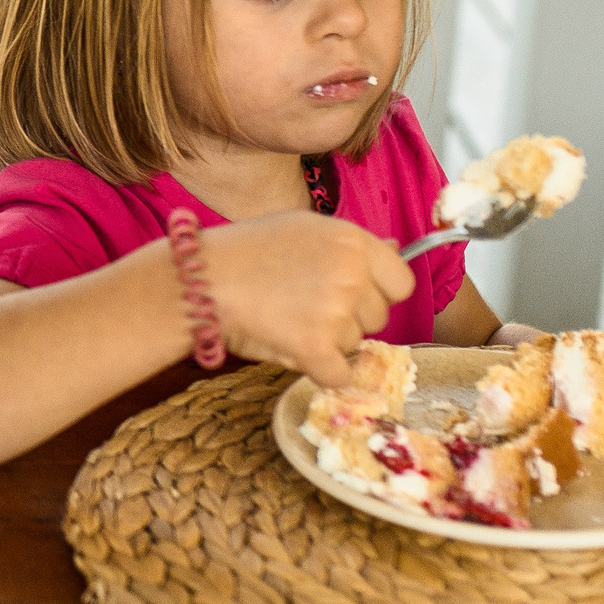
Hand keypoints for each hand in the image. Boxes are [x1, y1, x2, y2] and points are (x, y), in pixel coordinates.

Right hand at [195, 212, 415, 388]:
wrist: (202, 279)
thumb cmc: (246, 249)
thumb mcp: (303, 228)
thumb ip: (350, 244)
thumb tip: (394, 249)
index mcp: (353, 242)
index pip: (401, 282)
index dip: (378, 292)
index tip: (353, 295)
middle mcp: (352, 275)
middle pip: (378, 317)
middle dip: (350, 318)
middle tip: (306, 306)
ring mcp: (335, 312)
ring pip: (354, 344)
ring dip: (328, 342)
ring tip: (287, 320)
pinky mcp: (315, 347)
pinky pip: (339, 375)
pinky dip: (320, 371)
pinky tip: (296, 353)